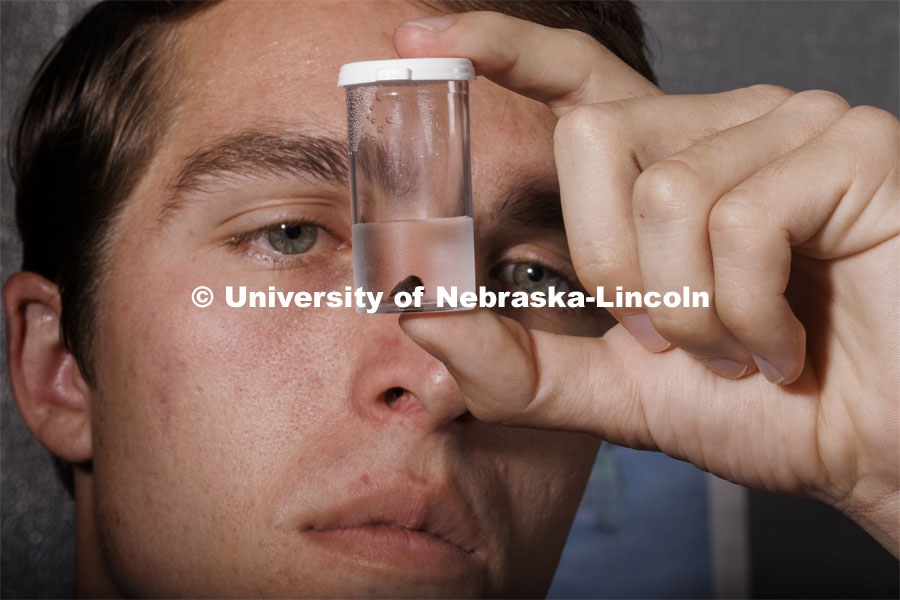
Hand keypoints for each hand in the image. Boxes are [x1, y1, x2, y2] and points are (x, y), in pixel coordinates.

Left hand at [393, 12, 899, 553]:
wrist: (872, 448)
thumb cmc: (758, 409)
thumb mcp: (614, 387)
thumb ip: (515, 360)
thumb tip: (417, 309)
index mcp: (665, 163)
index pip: (574, 80)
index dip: (500, 49)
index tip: (419, 36)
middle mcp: (722, 125)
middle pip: (593, 137)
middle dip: (613, 267)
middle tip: (669, 332)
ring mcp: (790, 124)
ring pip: (665, 190)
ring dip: (691, 312)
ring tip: (742, 348)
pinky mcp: (852, 146)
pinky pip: (741, 219)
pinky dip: (748, 311)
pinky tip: (784, 343)